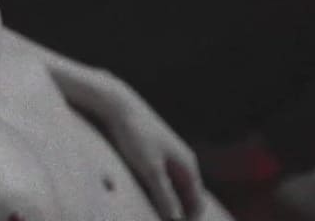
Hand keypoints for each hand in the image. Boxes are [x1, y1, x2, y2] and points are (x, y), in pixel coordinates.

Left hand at [102, 86, 203, 220]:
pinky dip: (154, 190)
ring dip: (164, 202)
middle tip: (155, 219)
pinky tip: (139, 194)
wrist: (117, 105)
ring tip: (147, 212)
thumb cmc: (134, 135)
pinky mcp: (152, 151)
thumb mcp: (150, 169)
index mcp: (187, 165)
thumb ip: (164, 196)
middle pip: (186, 197)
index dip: (187, 220)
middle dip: (176, 213)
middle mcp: (182, 160)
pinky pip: (159, 178)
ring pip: (172, 188)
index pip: (197, 203)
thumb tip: (176, 220)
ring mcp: (168, 155)